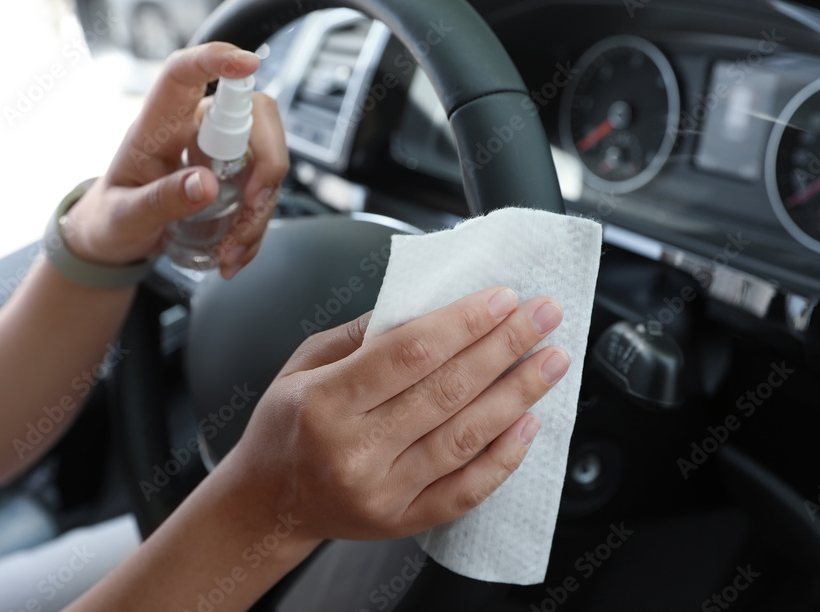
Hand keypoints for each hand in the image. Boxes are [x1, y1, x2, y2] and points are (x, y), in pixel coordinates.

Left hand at [63, 42, 288, 278]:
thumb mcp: (125, 217)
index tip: (248, 62)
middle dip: (268, 160)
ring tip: (231, 249)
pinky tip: (235, 253)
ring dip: (261, 209)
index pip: (185, 74)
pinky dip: (258, 226)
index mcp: (159, 124)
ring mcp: (221, 152)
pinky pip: (265, 191)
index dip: (217, 59)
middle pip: (253, 114)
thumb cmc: (112, 218)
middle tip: (253, 202)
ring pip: (267, 159)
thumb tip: (205, 184)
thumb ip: (160, 201)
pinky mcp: (236, 178)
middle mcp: (195, 129)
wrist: (117, 240)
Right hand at [235, 287, 571, 543]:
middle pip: (446, 390)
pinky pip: (466, 490)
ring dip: (517, 395)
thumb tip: (432, 305)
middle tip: (544, 316)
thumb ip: (364, 335)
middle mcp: (354, 451)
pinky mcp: (402, 521)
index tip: (504, 298)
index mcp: (325, 403)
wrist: (268, 501)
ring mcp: (381, 491)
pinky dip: (504, 457)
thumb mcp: (304, 363)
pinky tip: (529, 422)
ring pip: (465, 438)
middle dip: (505, 346)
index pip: (410, 353)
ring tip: (550, 362)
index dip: (464, 323)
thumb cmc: (287, 425)